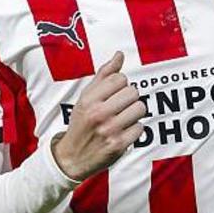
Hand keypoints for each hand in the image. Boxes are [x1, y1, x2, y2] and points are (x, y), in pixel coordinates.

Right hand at [51, 52, 145, 181]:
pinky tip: (123, 131)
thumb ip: (103, 75)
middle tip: (119, 107)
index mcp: (89, 99)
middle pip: (133, 92)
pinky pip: (140, 127)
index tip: (114, 94)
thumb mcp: (86, 98)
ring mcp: (109, 130)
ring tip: (123, 118)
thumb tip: (119, 55)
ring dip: (134, 113)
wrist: (72, 157)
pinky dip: (134, 129)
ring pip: (140, 108)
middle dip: (129, 98)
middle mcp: (99, 113)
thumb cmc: (82, 123)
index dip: (121, 84)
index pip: (120, 78)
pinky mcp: (119, 145)